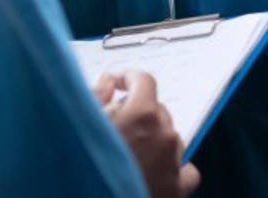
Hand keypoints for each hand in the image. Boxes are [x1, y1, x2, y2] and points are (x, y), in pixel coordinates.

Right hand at [98, 70, 200, 197]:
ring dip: (152, 141)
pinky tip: (152, 174)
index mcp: (142, 116)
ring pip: (169, 138)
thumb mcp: (82, 127)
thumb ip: (96, 96)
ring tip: (128, 157)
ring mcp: (174, 162)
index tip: (118, 84)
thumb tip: (108, 81)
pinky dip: (171, 167)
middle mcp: (164, 135)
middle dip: (137, 115)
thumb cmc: (87, 170)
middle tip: (114, 129)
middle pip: (156, 111)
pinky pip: (184, 169)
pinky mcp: (179, 188)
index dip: (128, 79)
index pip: (144, 81)